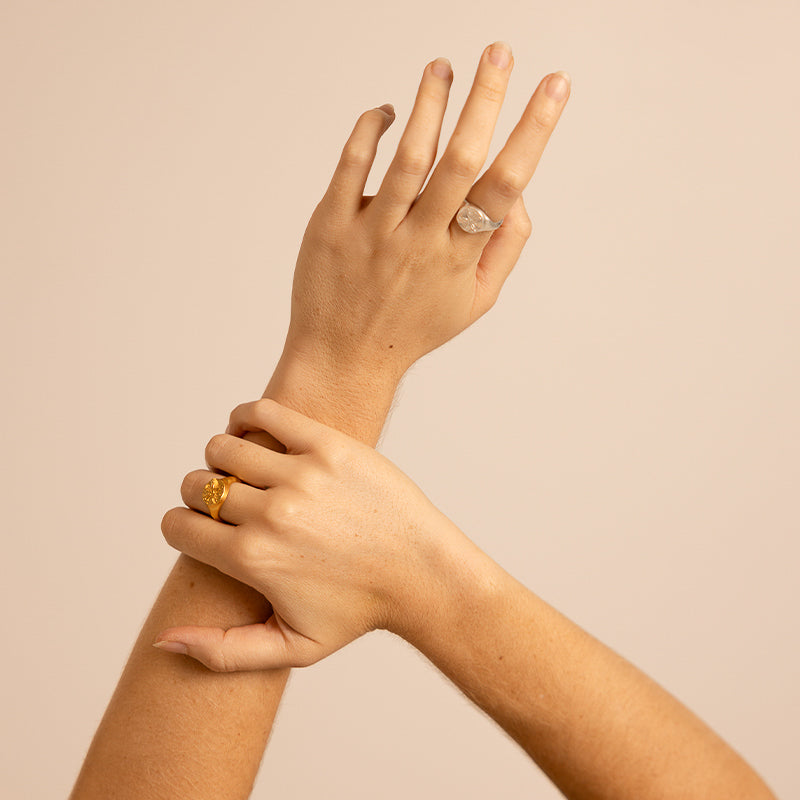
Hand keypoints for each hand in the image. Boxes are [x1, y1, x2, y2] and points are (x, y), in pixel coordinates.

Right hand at [156, 398, 472, 670]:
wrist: (422, 573)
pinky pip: (265, 413)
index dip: (182, 528)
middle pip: (196, 484)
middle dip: (200, 495)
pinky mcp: (330, 446)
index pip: (178, 526)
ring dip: (222, 458)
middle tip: (227, 503)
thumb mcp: (292, 648)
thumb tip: (164, 638)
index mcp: (253, 559)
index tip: (203, 530)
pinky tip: (255, 434)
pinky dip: (247, 417)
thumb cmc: (358, 612)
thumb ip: (222, 652)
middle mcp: (272, 514)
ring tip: (245, 473)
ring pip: (223, 447)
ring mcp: (303, 475)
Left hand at [281, 42, 569, 384]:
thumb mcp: (474, 302)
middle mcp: (419, 241)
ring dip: (429, 106)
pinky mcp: (332, 226)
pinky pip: (351, 166)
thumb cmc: (414, 327)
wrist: (345, 358)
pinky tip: (387, 112)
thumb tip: (520, 197)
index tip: (555, 85)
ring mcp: (373, 232)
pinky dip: (370, 131)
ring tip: (441, 67)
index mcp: (459, 257)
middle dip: (485, 100)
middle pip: (458, 161)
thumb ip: (504, 249)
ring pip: (406, 158)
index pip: (505, 186)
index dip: (533, 131)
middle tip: (499, 51)